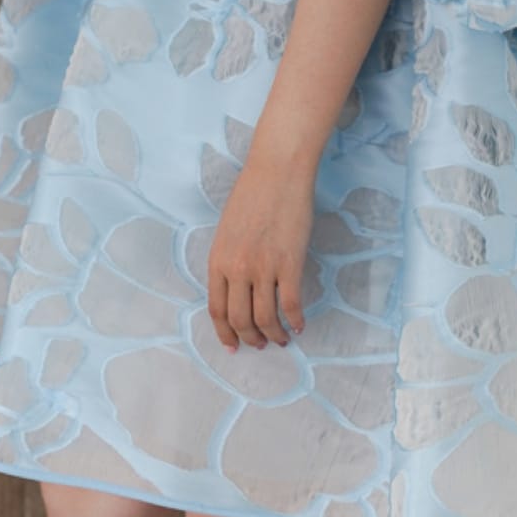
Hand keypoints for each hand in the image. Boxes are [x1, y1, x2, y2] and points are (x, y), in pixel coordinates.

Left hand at [207, 140, 315, 351]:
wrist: (277, 171)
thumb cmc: (253, 193)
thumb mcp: (227, 229)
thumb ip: (228, 259)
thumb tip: (237, 288)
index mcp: (218, 260)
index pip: (216, 310)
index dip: (225, 333)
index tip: (234, 345)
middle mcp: (237, 269)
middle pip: (240, 319)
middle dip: (250, 339)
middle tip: (261, 345)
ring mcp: (263, 267)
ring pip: (266, 318)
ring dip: (275, 335)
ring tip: (282, 339)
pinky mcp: (290, 263)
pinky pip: (291, 304)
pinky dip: (296, 320)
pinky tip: (300, 324)